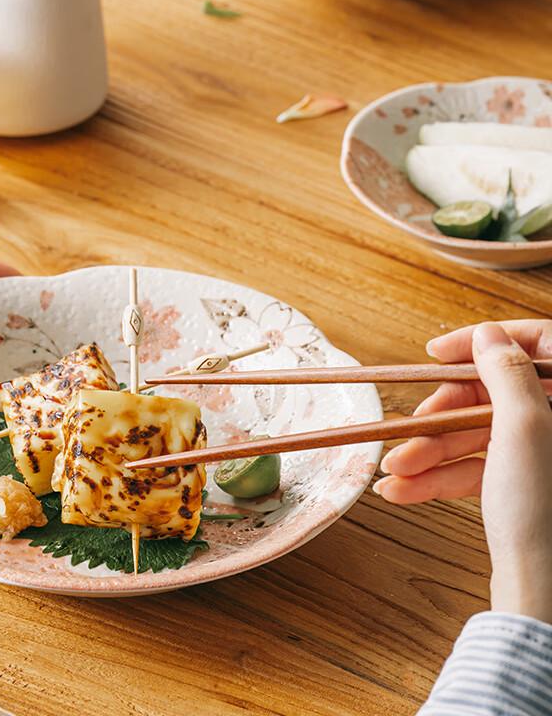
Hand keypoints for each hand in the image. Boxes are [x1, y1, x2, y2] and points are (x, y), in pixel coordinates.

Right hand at [375, 320, 551, 622]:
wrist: (543, 594)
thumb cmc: (544, 510)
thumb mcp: (521, 427)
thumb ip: (503, 370)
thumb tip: (487, 334)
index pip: (536, 341)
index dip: (483, 342)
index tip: (437, 353)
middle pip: (493, 394)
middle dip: (441, 415)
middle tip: (409, 426)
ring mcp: (542, 456)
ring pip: (477, 435)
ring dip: (429, 452)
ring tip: (391, 470)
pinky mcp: (524, 487)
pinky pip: (476, 469)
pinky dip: (439, 477)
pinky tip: (401, 489)